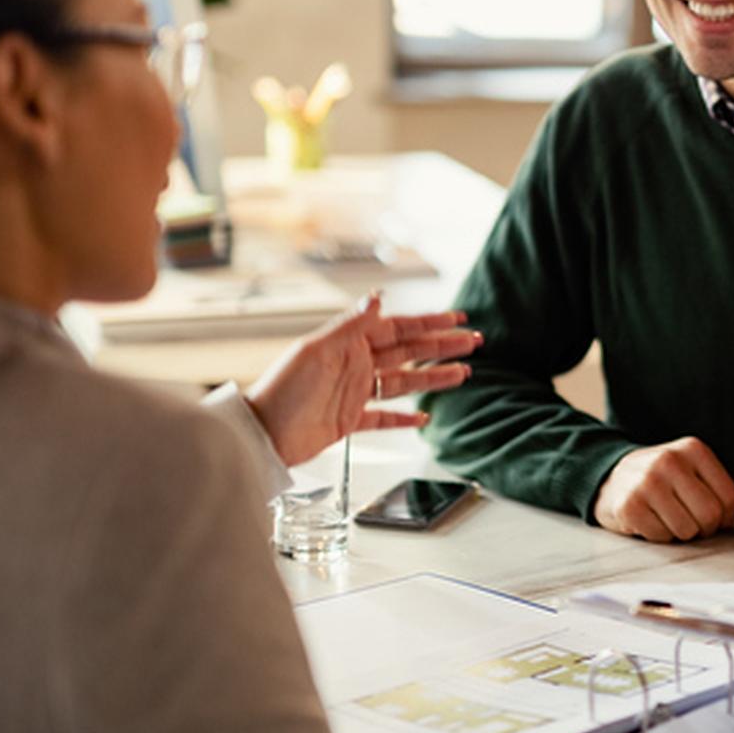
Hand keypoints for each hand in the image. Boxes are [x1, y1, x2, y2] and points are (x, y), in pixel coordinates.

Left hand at [244, 292, 479, 464]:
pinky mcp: (349, 421)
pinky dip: (404, 417)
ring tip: (463, 373)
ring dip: (433, 378)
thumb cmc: (282, 390)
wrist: (262, 434)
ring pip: (403, 383)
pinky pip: (384, 417)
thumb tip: (376, 298)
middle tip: (472, 342)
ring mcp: (354, 393)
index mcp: (348, 344)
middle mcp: (355, 365)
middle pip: (408, 353)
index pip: (398, 328)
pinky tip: (423, 416)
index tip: (456, 317)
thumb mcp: (317, 352)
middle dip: (441, 346)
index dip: (429, 322)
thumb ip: (350, 326)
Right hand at [591, 438, 733, 540]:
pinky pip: (661, 536)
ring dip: (681, 533)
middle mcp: (670, 461)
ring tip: (668, 516)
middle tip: (688, 518)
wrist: (612, 478)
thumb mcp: (698, 476)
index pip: (729, 499)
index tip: (710, 512)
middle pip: (710, 516)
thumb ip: (732, 495)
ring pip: (687, 530)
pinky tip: (651, 519)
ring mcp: (647, 482)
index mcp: (694, 450)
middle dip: (703, 527)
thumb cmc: (663, 480)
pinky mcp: (630, 505)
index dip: (724, 516)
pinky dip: (660, 536)